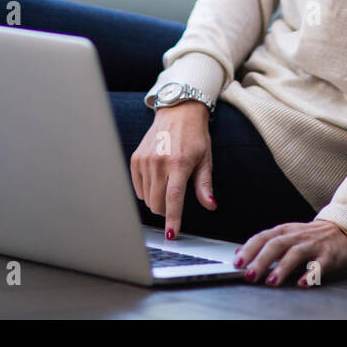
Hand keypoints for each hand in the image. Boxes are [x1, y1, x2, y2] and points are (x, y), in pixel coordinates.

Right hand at [129, 101, 215, 239]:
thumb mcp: (205, 159)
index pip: (174, 198)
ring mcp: (145, 160)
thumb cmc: (194, 136)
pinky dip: (146, 191)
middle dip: (165, 211)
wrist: (178, 112)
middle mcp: (159, 162)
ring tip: (167, 185)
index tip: (171, 234)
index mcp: (179, 163)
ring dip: (156, 200)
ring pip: (146, 197)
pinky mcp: (136, 158)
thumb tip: (210, 205)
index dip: (172, 219)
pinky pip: (137, 187)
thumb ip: (204, 185)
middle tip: (174, 203)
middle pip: (157, 202)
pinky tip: (156, 180)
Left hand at [234, 220, 346, 286]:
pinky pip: (319, 265)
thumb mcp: (285, 234)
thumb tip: (239, 252)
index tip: (237, 263)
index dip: (249, 250)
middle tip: (250, 275)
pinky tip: (303, 283)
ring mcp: (313, 245)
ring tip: (272, 281)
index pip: (263, 237)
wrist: (342, 230)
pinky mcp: (328, 255)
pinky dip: (310, 274)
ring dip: (282, 268)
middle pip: (276, 245)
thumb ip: (264, 243)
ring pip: (295, 253)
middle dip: (261, 260)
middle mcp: (297, 236)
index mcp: (284, 231)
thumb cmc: (310, 236)